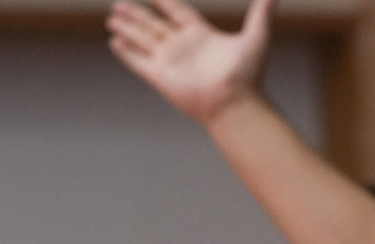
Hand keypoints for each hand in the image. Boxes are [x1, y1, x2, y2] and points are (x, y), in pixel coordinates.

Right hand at [106, 0, 274, 125]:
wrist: (234, 103)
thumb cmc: (247, 74)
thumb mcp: (257, 36)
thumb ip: (262, 12)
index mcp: (201, 35)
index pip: (178, 12)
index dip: (164, 1)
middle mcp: (183, 47)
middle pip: (154, 24)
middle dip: (136, 14)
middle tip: (118, 4)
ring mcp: (170, 62)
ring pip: (142, 39)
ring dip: (127, 28)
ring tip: (112, 17)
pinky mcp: (160, 76)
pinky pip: (138, 61)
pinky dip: (126, 52)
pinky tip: (115, 41)